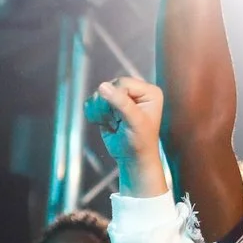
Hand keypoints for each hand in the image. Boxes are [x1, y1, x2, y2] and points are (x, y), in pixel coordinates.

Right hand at [89, 76, 167, 195]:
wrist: (132, 159)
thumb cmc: (140, 142)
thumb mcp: (134, 121)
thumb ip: (120, 102)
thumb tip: (103, 86)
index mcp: (149, 92)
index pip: (124, 83)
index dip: (116, 97)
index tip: (119, 116)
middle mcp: (136, 92)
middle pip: (110, 86)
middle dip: (107, 105)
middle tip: (115, 121)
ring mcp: (121, 98)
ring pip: (99, 94)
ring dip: (100, 110)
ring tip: (112, 124)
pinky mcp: (108, 107)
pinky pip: (93, 102)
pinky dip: (94, 113)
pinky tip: (104, 124)